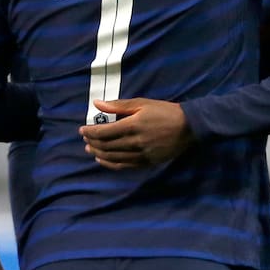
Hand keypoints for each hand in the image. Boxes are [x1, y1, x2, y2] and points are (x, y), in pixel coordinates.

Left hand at [79, 98, 194, 168]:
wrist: (188, 126)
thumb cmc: (164, 111)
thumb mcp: (142, 103)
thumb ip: (118, 105)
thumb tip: (97, 104)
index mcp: (133, 125)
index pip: (104, 132)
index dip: (90, 131)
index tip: (82, 129)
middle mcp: (135, 142)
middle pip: (106, 145)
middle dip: (92, 142)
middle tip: (85, 139)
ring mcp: (141, 154)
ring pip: (113, 157)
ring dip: (98, 153)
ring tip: (90, 149)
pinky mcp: (146, 162)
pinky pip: (124, 166)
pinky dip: (110, 164)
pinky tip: (103, 160)